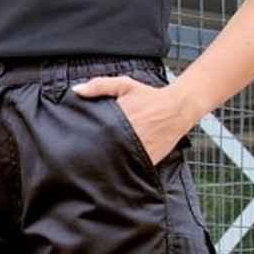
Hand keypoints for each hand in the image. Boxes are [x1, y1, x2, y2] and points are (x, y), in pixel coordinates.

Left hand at [71, 75, 194, 165]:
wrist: (177, 109)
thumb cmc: (150, 97)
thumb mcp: (124, 85)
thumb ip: (99, 86)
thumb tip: (77, 91)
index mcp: (118, 121)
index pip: (94, 135)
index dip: (84, 140)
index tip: (77, 143)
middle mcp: (127, 138)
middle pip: (102, 152)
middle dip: (94, 153)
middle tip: (86, 155)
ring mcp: (136, 152)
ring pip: (115, 163)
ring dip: (108, 162)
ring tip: (101, 162)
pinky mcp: (146, 162)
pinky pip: (130, 168)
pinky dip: (123, 168)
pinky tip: (117, 165)